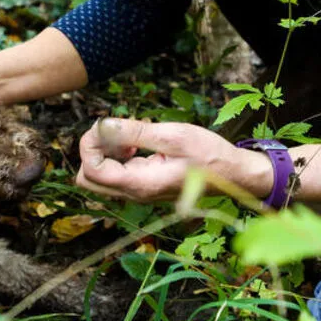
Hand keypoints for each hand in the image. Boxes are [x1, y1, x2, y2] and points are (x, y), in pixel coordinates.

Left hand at [76, 118, 274, 202]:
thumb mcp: (173, 136)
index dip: (90, 144)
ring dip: (105, 154)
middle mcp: (135, 194)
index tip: (107, 126)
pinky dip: (117, 158)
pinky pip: (116, 175)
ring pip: (100, 178)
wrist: (233, 175)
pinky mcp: (144, 187)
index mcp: (140, 184)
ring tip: (130, 138)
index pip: (91, 170)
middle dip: (93, 151)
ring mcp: (139, 193)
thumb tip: (102, 126)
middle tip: (115, 132)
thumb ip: (134, 133)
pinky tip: (137, 146)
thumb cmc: (209, 155)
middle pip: (87, 179)